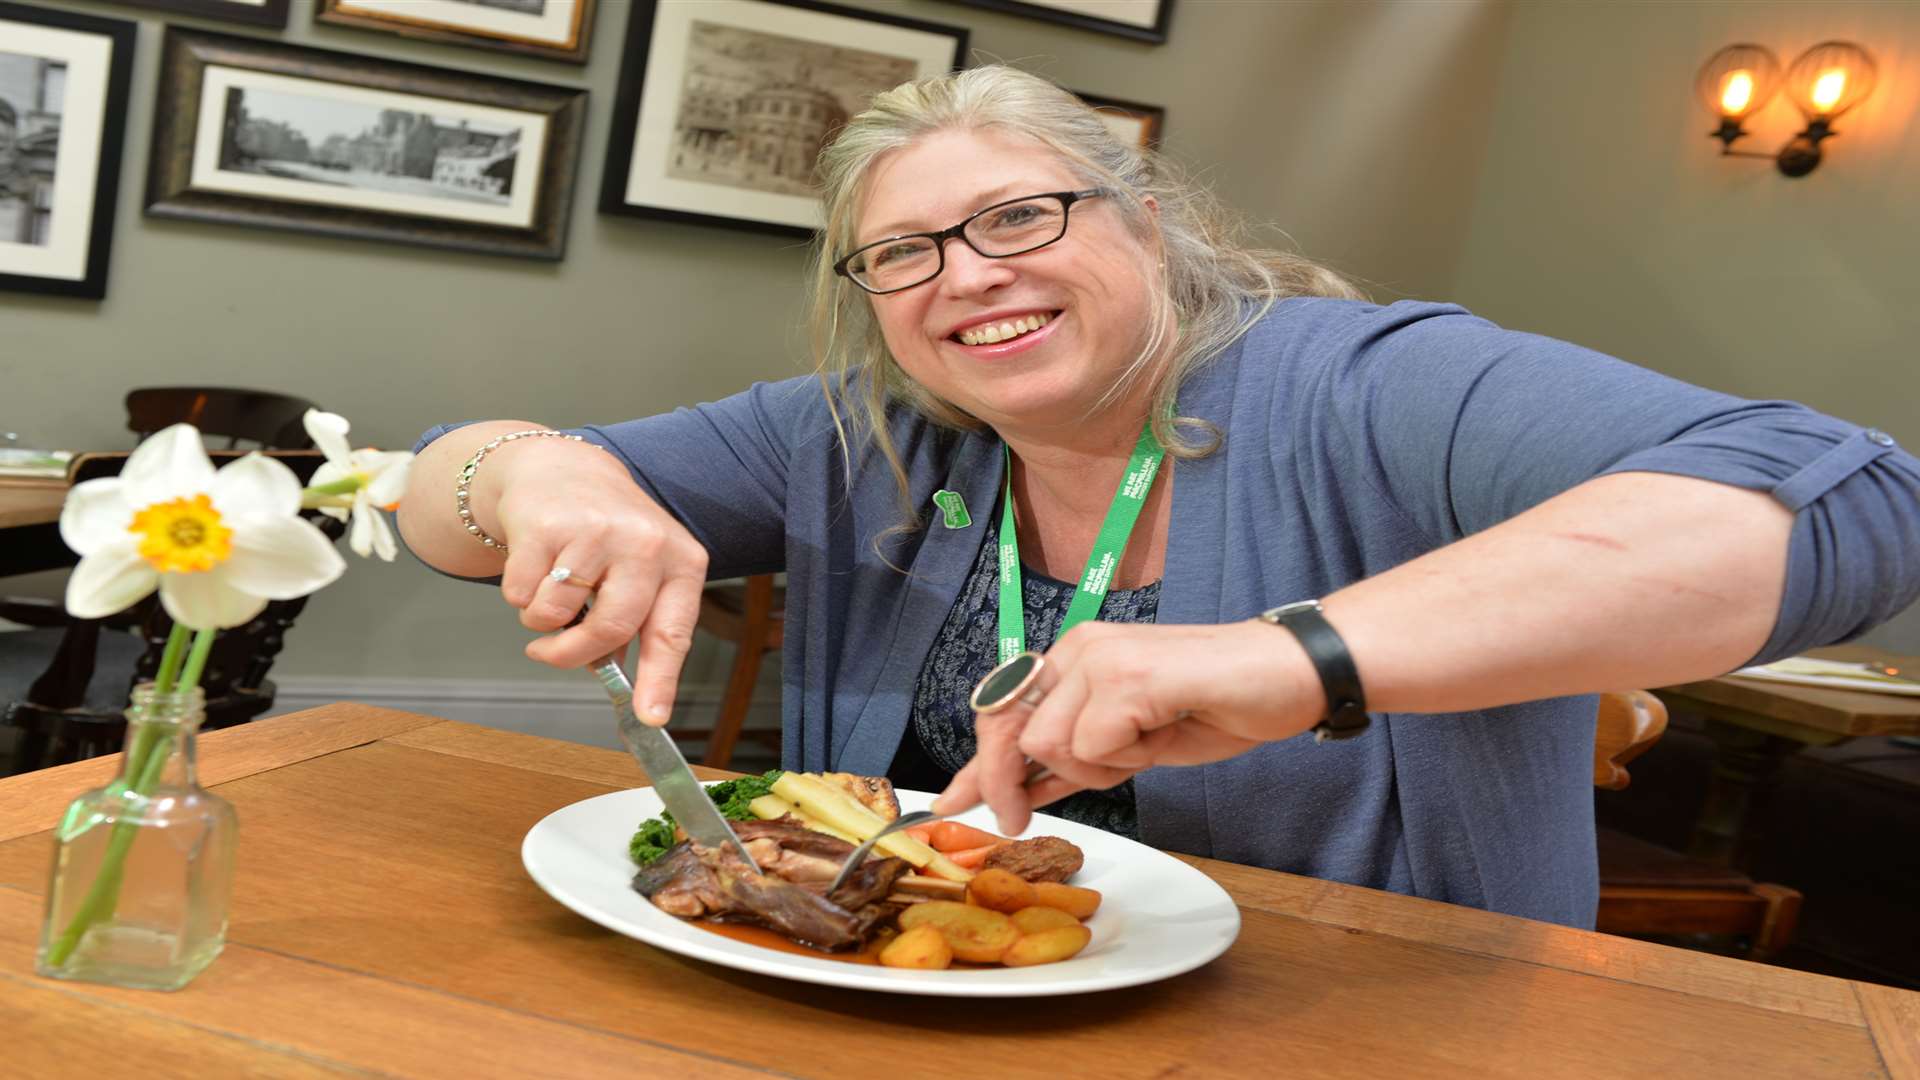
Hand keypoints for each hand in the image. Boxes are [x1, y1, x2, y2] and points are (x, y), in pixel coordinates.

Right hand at [490, 440, 708, 724]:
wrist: (563, 470)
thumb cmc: (607, 533)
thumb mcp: (640, 572)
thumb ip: (634, 623)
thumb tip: (617, 678)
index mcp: (681, 561)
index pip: (672, 633)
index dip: (660, 680)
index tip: (651, 717)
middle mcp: (646, 543)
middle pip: (610, 629)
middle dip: (571, 656)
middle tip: (547, 655)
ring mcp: (597, 530)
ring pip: (555, 615)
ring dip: (540, 618)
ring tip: (550, 587)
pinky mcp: (547, 524)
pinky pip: (521, 594)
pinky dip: (517, 593)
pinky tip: (533, 563)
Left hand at [932, 620, 1324, 834]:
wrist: (1287, 676)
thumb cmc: (1215, 707)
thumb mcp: (1129, 746)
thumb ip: (1072, 763)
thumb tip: (1016, 795)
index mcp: (1074, 658)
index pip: (1003, 710)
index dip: (978, 763)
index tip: (954, 803)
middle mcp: (1079, 648)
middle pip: (1009, 728)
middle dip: (1005, 782)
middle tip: (1016, 820)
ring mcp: (1101, 658)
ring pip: (1051, 744)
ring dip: (1095, 770)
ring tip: (1145, 747)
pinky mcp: (1128, 676)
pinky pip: (1093, 746)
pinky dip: (1125, 761)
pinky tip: (1161, 735)